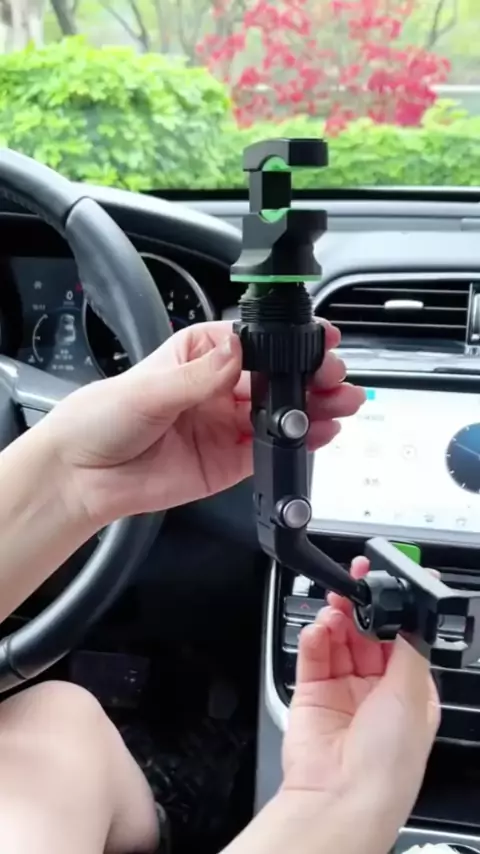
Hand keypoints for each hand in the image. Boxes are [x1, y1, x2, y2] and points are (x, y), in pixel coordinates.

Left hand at [44, 320, 364, 527]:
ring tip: (341, 404)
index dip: (287, 342)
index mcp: (198, 355)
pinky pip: (271, 448)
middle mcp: (217, 388)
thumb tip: (237, 350)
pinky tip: (320, 433)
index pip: (253, 343)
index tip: (317, 339)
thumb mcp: (149, 389)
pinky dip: (298, 441)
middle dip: (309, 375)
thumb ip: (200, 375)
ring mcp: (226, 424)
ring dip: (313, 407)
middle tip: (334, 377)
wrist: (82, 478)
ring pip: (280, 412)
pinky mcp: (230, 460)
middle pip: (275, 377)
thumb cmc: (101, 419)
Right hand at [283, 558, 439, 841]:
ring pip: (338, 639)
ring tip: (334, 607)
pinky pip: (312, 654)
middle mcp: (376, 691)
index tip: (386, 585)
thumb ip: (409, 647)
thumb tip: (411, 613)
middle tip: (354, 584)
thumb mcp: (414, 695)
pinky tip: (318, 629)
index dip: (392, 611)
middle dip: (360, 608)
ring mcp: (342, 691)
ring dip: (336, 618)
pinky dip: (313, 637)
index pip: (401, 639)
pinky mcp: (311, 692)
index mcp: (409, 693)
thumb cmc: (388, 763)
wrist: (341, 795)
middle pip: (366, 634)